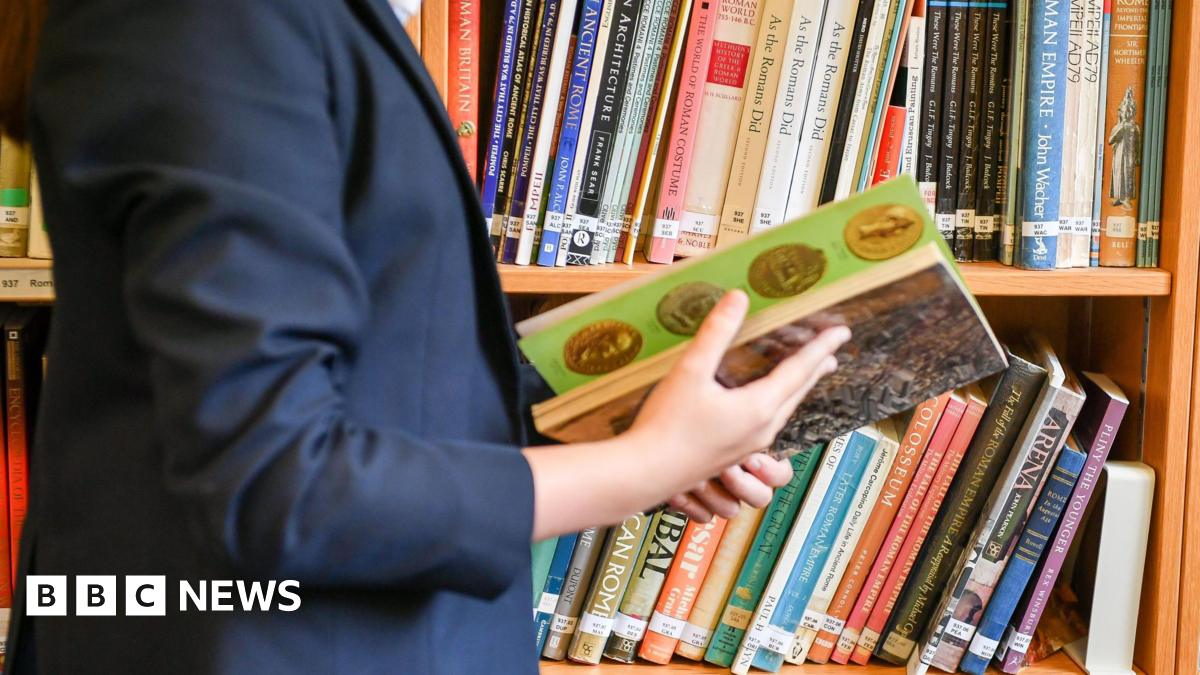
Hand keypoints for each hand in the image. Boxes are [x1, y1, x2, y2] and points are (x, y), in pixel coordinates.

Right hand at [627, 290, 849, 520]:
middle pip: (798, 392)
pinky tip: (767, 408)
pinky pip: (768, 427)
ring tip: (805, 378)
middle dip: (816, 369)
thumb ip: (716, 332)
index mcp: (758, 408)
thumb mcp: (691, 371)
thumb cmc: (666, 425)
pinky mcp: (734, 456)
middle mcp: (761, 430)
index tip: (841, 333)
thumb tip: (738, 297)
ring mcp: (749, 447)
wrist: (645, 473)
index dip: (820, 348)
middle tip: (831, 353)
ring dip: (798, 390)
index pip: (799, 370)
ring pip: (784, 412)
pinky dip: (778, 407)